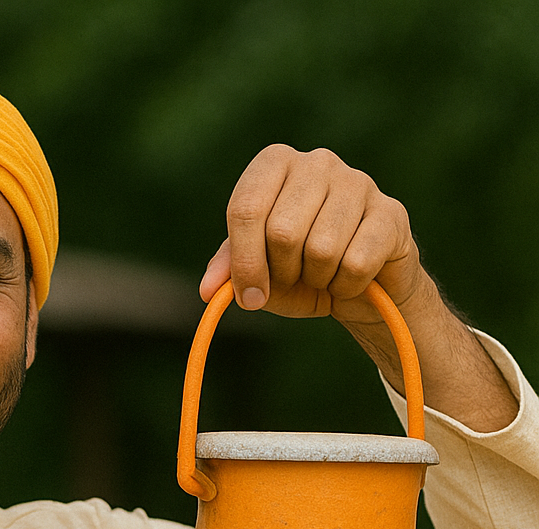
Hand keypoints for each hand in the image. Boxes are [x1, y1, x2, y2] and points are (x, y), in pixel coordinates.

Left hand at [199, 144, 423, 324]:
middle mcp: (316, 162)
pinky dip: (346, 285)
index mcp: (274, 164)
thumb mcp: (257, 270)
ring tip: (323, 274)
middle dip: (282, 272)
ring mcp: (358, 181)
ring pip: (322, 248)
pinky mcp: (391, 212)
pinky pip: (356, 262)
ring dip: (317, 279)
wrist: (360, 287)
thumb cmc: (299, 271)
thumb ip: (229, 271)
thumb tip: (208, 290)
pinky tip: (351, 278)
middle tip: (294, 278)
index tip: (249, 296)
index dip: (244, 261)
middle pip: (282, 231)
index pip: (245, 208)